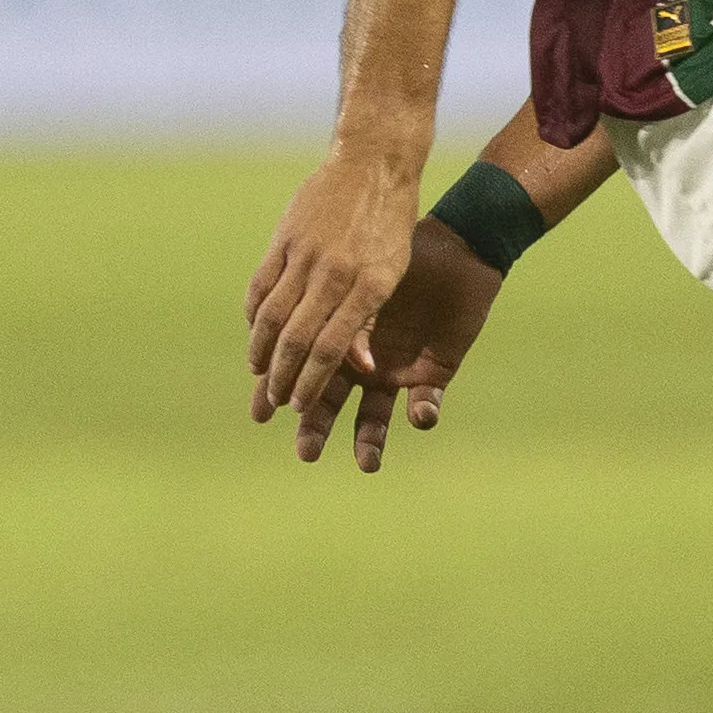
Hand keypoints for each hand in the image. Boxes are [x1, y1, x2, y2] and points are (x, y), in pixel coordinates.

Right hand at [244, 150, 420, 428]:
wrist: (374, 161)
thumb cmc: (392, 224)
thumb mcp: (394, 272)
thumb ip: (368, 318)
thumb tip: (358, 369)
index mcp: (369, 286)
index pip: (331, 348)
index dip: (311, 381)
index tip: (300, 406)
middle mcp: (334, 273)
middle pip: (296, 338)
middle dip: (282, 377)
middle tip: (272, 403)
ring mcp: (305, 254)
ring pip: (270, 315)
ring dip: (261, 351)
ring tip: (258, 374)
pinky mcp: (285, 238)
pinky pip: (261, 285)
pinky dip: (254, 314)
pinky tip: (255, 334)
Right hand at [277, 217, 506, 470]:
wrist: (452, 249)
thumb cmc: (400, 259)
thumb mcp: (366, 286)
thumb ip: (352, 322)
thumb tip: (344, 356)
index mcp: (335, 342)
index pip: (301, 376)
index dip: (281, 395)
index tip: (260, 418)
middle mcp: (361, 367)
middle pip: (331, 407)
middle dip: (317, 430)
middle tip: (306, 454)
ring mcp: (396, 373)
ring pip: (377, 418)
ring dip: (371, 441)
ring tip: (367, 463)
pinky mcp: (434, 374)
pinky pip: (428, 402)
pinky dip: (425, 412)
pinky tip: (421, 416)